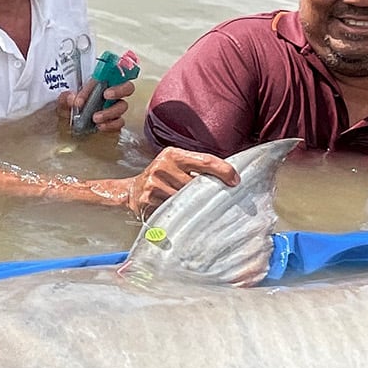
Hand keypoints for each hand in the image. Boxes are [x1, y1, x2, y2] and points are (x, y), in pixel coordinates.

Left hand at [57, 84, 130, 133]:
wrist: (70, 127)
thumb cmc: (69, 110)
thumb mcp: (63, 103)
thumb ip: (65, 98)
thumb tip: (71, 97)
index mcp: (98, 84)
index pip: (102, 78)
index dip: (92, 87)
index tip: (81, 99)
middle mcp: (110, 93)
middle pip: (126, 87)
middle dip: (118, 90)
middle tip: (106, 95)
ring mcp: (114, 108)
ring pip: (123, 106)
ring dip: (110, 111)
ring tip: (96, 118)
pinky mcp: (115, 121)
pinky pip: (120, 122)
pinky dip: (112, 124)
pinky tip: (101, 126)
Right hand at [122, 148, 238, 219]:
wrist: (131, 190)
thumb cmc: (161, 178)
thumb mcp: (176, 165)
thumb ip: (196, 167)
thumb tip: (228, 176)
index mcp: (172, 154)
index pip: (205, 160)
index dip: (223, 170)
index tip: (235, 180)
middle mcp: (162, 166)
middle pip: (197, 184)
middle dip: (206, 192)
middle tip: (214, 198)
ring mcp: (154, 183)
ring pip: (185, 199)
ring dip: (191, 204)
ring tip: (187, 205)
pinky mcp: (148, 199)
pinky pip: (172, 209)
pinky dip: (178, 212)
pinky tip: (175, 211)